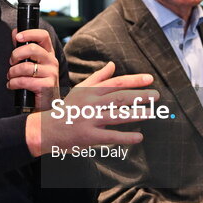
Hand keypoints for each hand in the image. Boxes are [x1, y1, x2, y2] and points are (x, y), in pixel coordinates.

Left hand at [7, 29, 60, 110]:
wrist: (45, 104)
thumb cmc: (36, 82)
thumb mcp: (31, 63)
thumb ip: (23, 49)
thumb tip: (15, 33)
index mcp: (48, 53)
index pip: (43, 36)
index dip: (30, 33)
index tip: (17, 36)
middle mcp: (52, 61)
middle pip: (33, 49)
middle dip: (16, 54)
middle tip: (11, 62)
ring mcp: (51, 74)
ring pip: (26, 67)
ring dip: (12, 72)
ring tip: (10, 77)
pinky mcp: (46, 86)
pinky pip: (24, 81)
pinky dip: (13, 83)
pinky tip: (12, 85)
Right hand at [26, 61, 156, 155]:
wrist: (46, 129)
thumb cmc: (67, 108)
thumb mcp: (80, 89)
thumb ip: (98, 78)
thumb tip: (113, 65)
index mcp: (90, 91)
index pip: (115, 83)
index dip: (134, 80)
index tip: (150, 78)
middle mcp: (90, 104)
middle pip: (119, 97)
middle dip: (140, 96)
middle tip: (156, 95)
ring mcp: (89, 120)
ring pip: (117, 115)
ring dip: (136, 114)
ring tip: (152, 112)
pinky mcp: (88, 137)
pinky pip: (111, 137)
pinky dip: (126, 137)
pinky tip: (139, 137)